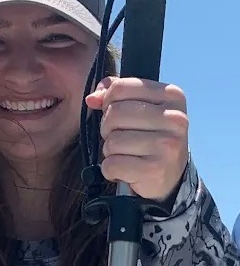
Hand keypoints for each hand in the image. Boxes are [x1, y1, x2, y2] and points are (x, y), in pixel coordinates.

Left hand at [85, 76, 188, 202]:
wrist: (171, 177)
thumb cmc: (151, 138)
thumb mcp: (141, 108)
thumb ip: (115, 95)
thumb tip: (91, 98)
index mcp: (172, 95)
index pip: (121, 88)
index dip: (108, 102)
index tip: (115, 115)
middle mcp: (174, 118)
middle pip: (115, 113)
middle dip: (107, 128)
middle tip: (118, 138)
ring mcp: (167, 145)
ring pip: (112, 141)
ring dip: (110, 151)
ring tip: (125, 155)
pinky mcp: (155, 170)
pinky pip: (112, 164)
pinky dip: (110, 170)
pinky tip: (124, 171)